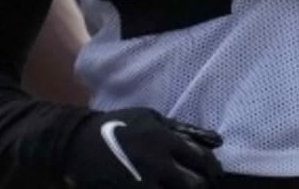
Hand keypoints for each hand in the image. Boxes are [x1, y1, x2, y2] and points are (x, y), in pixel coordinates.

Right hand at [62, 107, 222, 187]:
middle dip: (198, 185)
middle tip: (197, 183)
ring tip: (177, 185)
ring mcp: (143, 183)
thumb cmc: (121, 125)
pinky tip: (162, 188)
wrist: (81, 143)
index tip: (215, 173)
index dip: (213, 169)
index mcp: (164, 140)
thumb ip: (182, 129)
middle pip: (193, 185)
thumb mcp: (151, 117)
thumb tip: (217, 140)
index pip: (201, 159)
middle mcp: (157, 164)